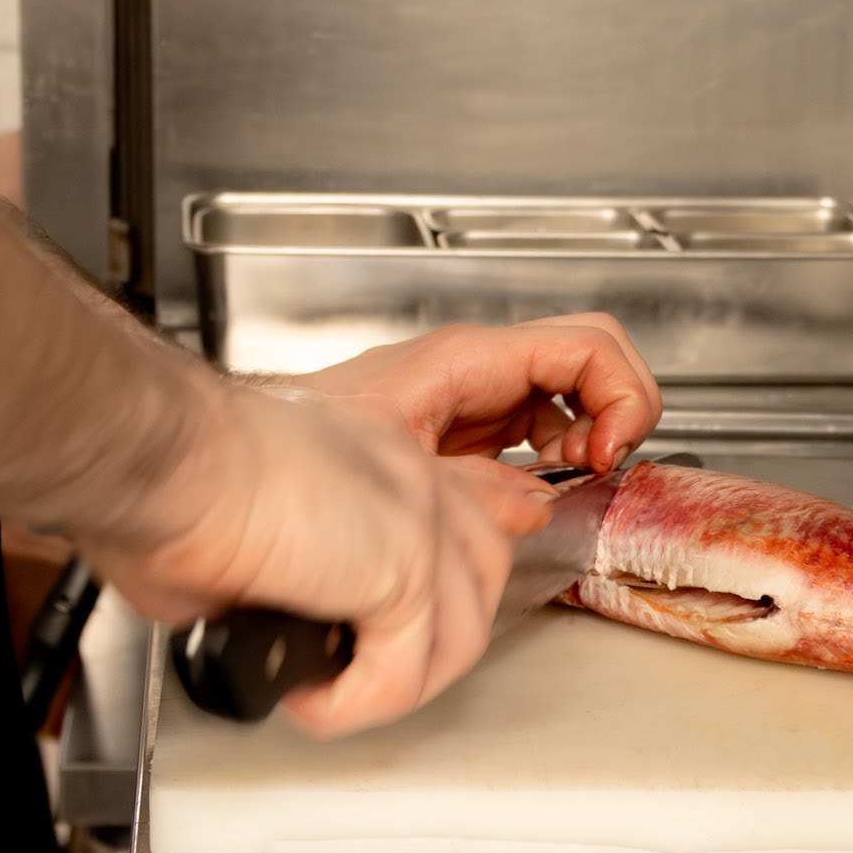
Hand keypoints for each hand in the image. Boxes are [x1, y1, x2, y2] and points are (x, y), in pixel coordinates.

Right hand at [85, 384, 556, 734]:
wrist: (159, 458)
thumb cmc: (169, 472)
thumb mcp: (242, 518)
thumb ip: (285, 564)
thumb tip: (267, 617)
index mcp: (378, 446)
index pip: (462, 508)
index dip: (445, 572)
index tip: (410, 616)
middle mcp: (411, 475)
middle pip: (481, 571)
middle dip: (432, 636)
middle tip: (364, 668)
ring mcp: (419, 520)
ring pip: (460, 635)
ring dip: (396, 682)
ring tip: (332, 691)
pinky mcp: (406, 571)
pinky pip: (402, 677)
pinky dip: (352, 707)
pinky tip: (308, 700)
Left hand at [297, 313, 662, 473]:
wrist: (232, 470)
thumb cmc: (287, 446)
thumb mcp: (394, 468)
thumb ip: (472, 491)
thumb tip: (534, 506)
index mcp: (465, 362)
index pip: (588, 346)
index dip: (619, 399)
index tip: (605, 457)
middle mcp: (472, 375)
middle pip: (590, 362)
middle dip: (617, 412)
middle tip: (600, 466)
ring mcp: (468, 402)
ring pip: (567, 398)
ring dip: (587, 440)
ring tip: (572, 482)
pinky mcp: (457, 436)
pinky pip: (532, 434)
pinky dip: (553, 464)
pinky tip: (531, 500)